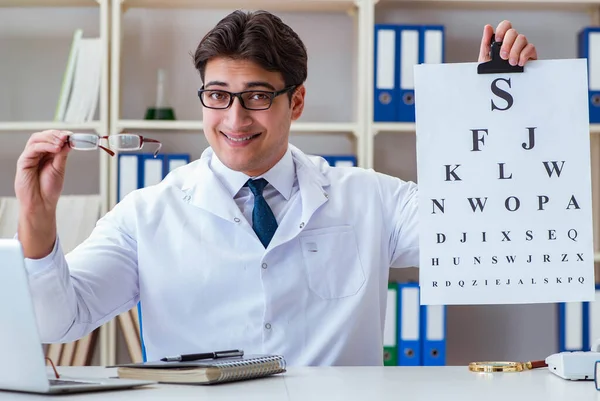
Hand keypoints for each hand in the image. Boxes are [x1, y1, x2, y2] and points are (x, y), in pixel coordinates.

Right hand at [15, 130, 70, 257]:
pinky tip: (55, 148)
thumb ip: (62, 155)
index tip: (72, 134)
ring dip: (50, 138)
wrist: (41, 204)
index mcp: (46, 155)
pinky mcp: (23, 162)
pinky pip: (33, 149)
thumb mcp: (59, 168)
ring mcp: (29, 157)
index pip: (52, 139)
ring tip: (61, 142)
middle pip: (43, 135)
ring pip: (36, 139)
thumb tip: (69, 141)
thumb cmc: (49, 189)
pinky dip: (45, 146)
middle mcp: (37, 154)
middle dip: (56, 134)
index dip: (61, 134)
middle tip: (67, 136)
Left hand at [478, 20, 537, 66]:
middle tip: (503, 56)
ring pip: (522, 38)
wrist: (499, 85)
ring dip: (515, 51)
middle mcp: (513, 41)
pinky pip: (530, 48)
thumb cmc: (492, 71)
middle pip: (513, 32)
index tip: (498, 40)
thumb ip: (486, 42)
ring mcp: (522, 46)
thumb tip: (488, 27)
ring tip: (511, 63)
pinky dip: (524, 55)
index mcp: (502, 39)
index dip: (502, 29)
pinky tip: (519, 63)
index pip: (505, 25)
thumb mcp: (485, 57)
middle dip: (507, 44)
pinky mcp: (530, 54)